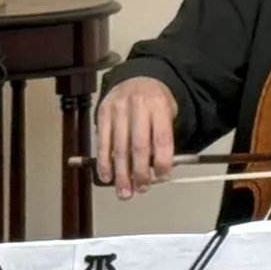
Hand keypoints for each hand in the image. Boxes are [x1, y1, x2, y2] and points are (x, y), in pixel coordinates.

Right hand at [94, 76, 179, 200]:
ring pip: (119, 148)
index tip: (162, 177)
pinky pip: (102, 142)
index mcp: (159, 107)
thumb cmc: (154, 103)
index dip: (162, 163)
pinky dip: (104, 162)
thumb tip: (156, 172)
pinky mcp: (102, 113)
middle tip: (141, 188)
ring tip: (124, 191)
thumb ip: (163, 140)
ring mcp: (117, 110)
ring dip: (121, 173)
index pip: (162, 139)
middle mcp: (137, 107)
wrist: (137, 79)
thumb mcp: (168, 115)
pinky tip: (107, 176)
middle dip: (139, 172)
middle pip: (138, 146)